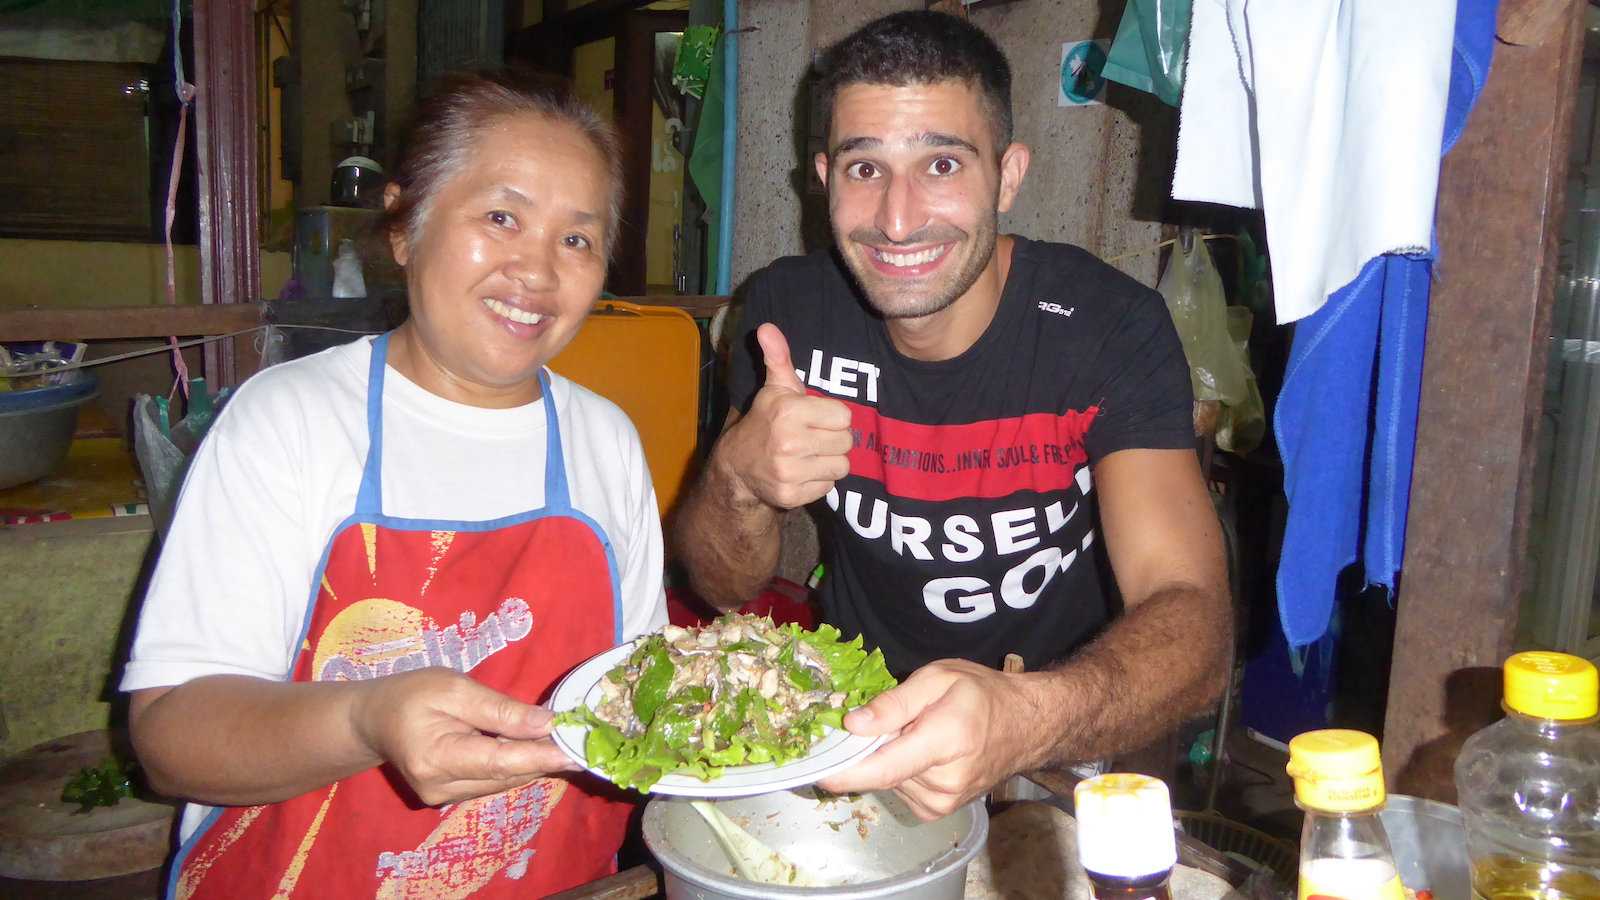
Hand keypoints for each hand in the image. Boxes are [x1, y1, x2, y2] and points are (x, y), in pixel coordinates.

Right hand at [349, 667, 578, 805]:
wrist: (373, 719)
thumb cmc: (410, 695)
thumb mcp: (454, 688)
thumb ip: (500, 709)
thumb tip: (547, 723)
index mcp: (437, 758)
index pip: (500, 762)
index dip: (541, 757)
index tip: (576, 752)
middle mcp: (440, 788)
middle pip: (506, 775)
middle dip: (545, 756)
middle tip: (583, 739)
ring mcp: (444, 798)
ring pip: (503, 781)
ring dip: (534, 761)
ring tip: (565, 740)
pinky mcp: (450, 797)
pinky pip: (493, 781)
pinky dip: (516, 765)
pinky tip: (536, 748)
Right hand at [716, 324, 852, 509]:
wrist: (738, 466)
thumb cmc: (766, 421)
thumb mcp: (774, 388)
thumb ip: (778, 357)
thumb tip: (767, 327)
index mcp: (789, 411)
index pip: (845, 417)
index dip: (833, 417)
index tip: (815, 418)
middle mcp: (788, 442)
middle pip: (846, 442)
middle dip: (833, 440)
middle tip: (813, 438)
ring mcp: (788, 472)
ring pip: (841, 466)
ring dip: (829, 461)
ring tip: (809, 455)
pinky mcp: (790, 496)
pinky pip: (828, 488)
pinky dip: (819, 482)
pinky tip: (802, 472)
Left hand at [815, 660, 1045, 820]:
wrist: (1025, 726)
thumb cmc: (982, 695)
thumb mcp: (938, 678)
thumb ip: (894, 703)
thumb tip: (853, 724)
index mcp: (944, 742)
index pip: (883, 767)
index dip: (845, 772)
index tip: (815, 771)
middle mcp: (943, 781)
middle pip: (881, 770)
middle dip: (871, 747)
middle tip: (891, 719)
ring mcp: (943, 801)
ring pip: (888, 779)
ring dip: (889, 757)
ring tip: (916, 732)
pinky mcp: (939, 809)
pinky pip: (901, 788)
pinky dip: (901, 770)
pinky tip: (921, 751)